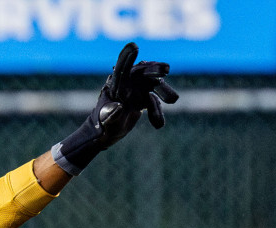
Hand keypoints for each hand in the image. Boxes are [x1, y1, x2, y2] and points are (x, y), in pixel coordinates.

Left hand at [53, 42, 177, 174]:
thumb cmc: (102, 125)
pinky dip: (157, 112)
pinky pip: (154, 102)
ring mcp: (137, 90)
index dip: (127, 57)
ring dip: (164, 91)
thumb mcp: (105, 121)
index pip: (122, 68)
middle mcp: (128, 84)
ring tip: (173, 100)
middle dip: (154, 69)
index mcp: (115, 85)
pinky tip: (158, 125)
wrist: (106, 133)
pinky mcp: (143, 99)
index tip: (134, 46)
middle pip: (143, 72)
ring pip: (153, 85)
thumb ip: (110, 114)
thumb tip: (118, 107)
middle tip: (166, 69)